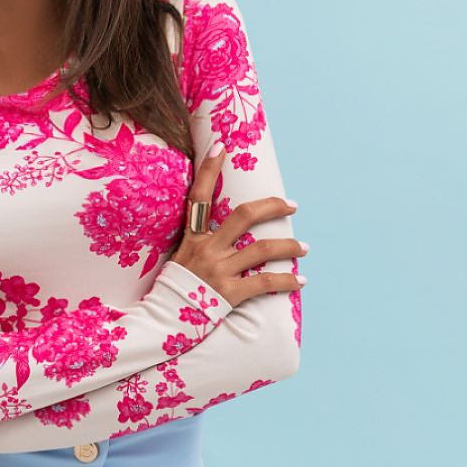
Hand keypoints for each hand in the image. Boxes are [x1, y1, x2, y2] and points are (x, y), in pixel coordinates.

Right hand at [167, 144, 308, 310]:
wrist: (163, 320)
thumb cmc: (174, 289)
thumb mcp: (180, 258)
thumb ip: (199, 243)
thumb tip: (222, 233)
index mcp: (192, 238)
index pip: (199, 196)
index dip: (209, 169)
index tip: (221, 146)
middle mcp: (207, 250)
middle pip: (244, 216)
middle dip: (272, 206)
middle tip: (291, 205)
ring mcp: (219, 271)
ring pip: (263, 249)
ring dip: (289, 246)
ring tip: (304, 247)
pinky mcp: (230, 294)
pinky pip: (266, 282)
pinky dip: (287, 281)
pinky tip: (300, 281)